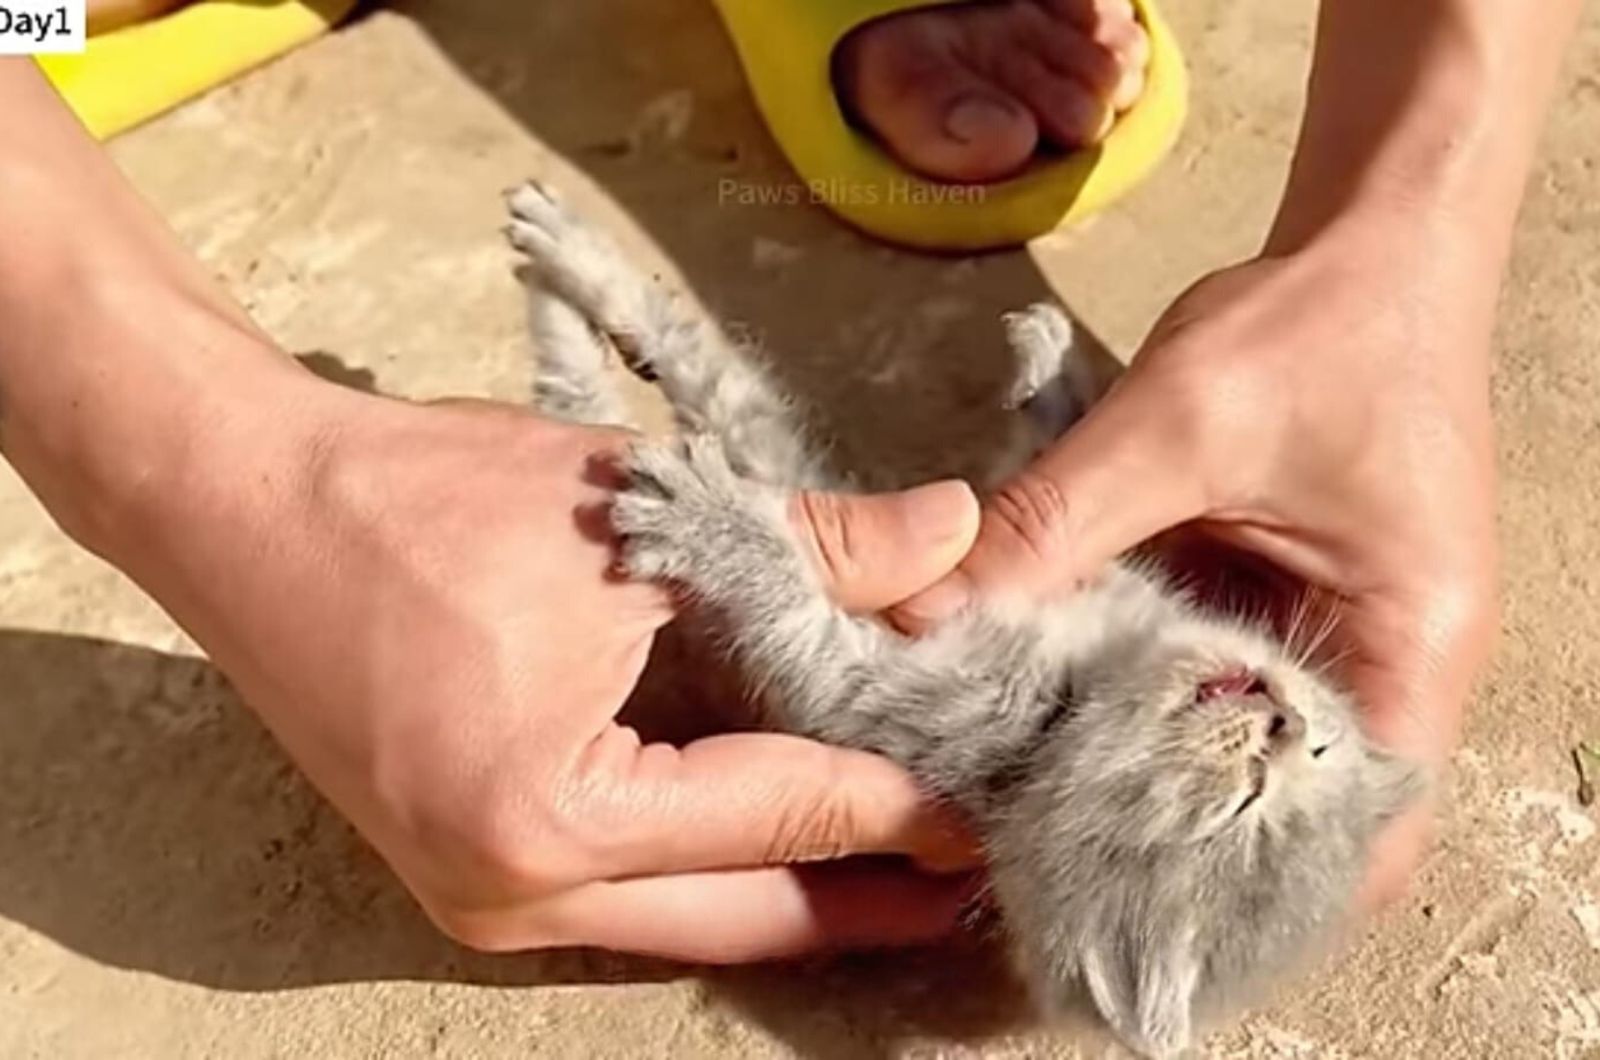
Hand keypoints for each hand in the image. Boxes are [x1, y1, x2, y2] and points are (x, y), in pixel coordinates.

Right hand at [107, 369, 982, 961]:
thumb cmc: (414, 502)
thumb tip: (950, 540)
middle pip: (737, 912)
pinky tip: (770, 843)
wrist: (237, 499)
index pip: (776, 809)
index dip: (897, 801)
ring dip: (787, 892)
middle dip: (859, 899)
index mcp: (549, 817)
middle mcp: (508, 890)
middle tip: (971, 885)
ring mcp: (474, 890)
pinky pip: (620, 891)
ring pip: (681, 918)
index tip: (990, 799)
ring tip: (897, 877)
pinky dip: (707, 866)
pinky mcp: (461, 856)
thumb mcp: (630, 516)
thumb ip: (807, 543)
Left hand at [897, 229, 1499, 905]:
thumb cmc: (1318, 326)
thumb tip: (931, 610)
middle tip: (1051, 846)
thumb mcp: (1177, 425)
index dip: (1247, 879)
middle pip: (1289, 805)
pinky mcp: (1288, 602)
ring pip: (1241, 743)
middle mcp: (1389, 665)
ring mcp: (1340, 637)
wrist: (1372, 246)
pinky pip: (1215, 676)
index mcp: (1412, 648)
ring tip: (1043, 796)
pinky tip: (1063, 705)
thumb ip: (1053, 523)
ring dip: (1153, 764)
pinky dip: (1145, 695)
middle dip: (1179, 832)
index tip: (1122, 882)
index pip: (1357, 831)